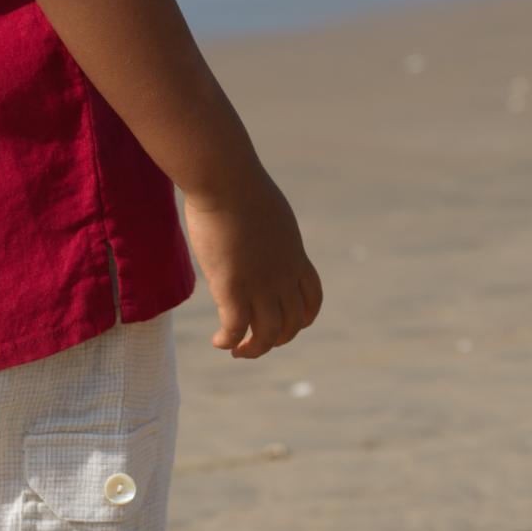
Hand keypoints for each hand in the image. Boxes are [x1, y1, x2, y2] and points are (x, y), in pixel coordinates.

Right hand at [183, 172, 322, 358]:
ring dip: (254, 349)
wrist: (226, 180)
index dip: (303, 319)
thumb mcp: (270, 213)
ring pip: (268, 334)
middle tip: (255, 342)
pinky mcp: (232, 287)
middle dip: (277, 339)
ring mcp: (260, 283)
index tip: (288, 325)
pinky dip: (228, 341)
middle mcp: (284, 275)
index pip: (312, 299)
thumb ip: (270, 231)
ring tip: (238, 350)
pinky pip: (236, 329)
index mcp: (295, 256)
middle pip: (293, 323)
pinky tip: (219, 342)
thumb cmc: (240, 187)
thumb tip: (258, 229)